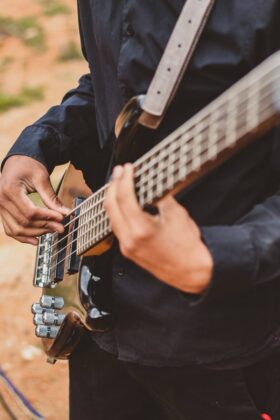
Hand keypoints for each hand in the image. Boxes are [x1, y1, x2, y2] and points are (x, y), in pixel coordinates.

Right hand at [0, 155, 67, 244]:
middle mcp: (1, 200)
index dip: (47, 217)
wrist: (17, 162)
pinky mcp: (3, 212)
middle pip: (24, 222)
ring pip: (17, 229)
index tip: (61, 218)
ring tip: (51, 231)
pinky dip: (23, 237)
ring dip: (35, 233)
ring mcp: (0, 208)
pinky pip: (10, 229)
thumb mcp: (41, 177)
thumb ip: (51, 197)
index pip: (30, 212)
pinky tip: (36, 240)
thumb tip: (64, 213)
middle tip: (60, 227)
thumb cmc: (28, 166)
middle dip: (44, 227)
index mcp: (10, 190)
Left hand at [104, 163, 212, 293]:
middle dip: (113, 186)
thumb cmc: (188, 247)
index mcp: (142, 230)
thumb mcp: (177, 214)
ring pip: (111, 217)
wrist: (192, 272)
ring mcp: (127, 247)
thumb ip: (160, 197)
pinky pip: (117, 227)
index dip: (124, 179)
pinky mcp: (128, 251)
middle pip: (111, 206)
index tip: (127, 168)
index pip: (125, 198)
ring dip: (113, 199)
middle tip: (119, 172)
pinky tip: (123, 204)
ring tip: (119, 184)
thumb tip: (151, 184)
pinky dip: (118, 212)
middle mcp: (130, 240)